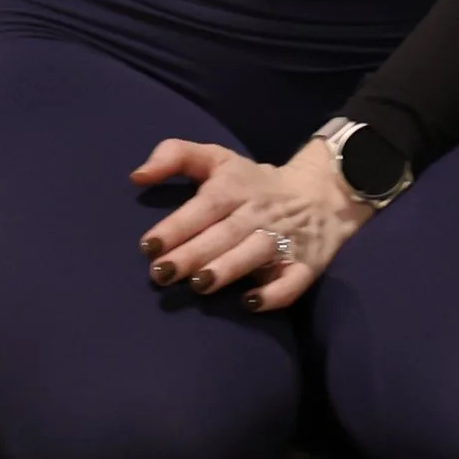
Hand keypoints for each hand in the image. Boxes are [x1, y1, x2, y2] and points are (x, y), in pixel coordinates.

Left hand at [134, 136, 362, 314]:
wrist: (322, 191)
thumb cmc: (252, 182)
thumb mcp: (218, 158)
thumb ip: (176, 156)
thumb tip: (136, 176)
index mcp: (235, 187)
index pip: (205, 205)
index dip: (178, 225)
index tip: (148, 245)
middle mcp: (259, 213)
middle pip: (225, 232)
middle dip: (193, 253)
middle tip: (162, 274)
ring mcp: (285, 239)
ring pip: (256, 253)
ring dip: (228, 268)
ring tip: (200, 284)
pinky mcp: (306, 264)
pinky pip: (292, 281)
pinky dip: (274, 294)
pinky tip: (251, 303)